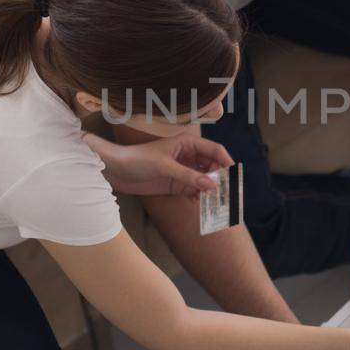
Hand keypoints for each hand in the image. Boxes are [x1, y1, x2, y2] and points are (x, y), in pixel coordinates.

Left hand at [88, 131, 232, 197]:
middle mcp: (189, 156)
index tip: (234, 175)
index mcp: (188, 143)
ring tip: (219, 202)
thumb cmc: (137, 159)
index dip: (226, 161)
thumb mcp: (164, 166)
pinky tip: (204, 206)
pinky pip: (194, 191)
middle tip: (227, 192)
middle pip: (213, 166)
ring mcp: (183, 171)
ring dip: (212, 190)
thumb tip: (212, 185)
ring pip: (205, 180)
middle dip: (221, 178)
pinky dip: (200, 198)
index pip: (214, 150)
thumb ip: (188, 176)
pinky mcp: (177, 184)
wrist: (115, 170)